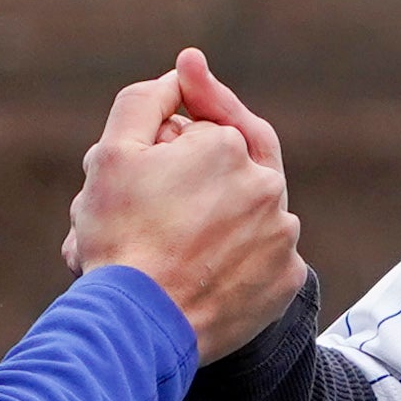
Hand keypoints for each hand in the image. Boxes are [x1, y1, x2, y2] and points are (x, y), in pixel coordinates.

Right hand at [63, 49, 301, 362]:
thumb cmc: (119, 238)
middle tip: (152, 205)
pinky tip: (194, 272)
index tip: (153, 153)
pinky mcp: (287, 280)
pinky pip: (258, 260)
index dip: (168, 144)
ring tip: (160, 246)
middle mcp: (266, 186)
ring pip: (242, 217)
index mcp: (228, 147)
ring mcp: (283, 237)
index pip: (201, 132)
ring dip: (211, 222)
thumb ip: (145, 101)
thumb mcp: (113, 154)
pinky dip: (232, 261)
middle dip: (191, 180)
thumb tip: (182, 74)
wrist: (140, 326)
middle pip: (226, 173)